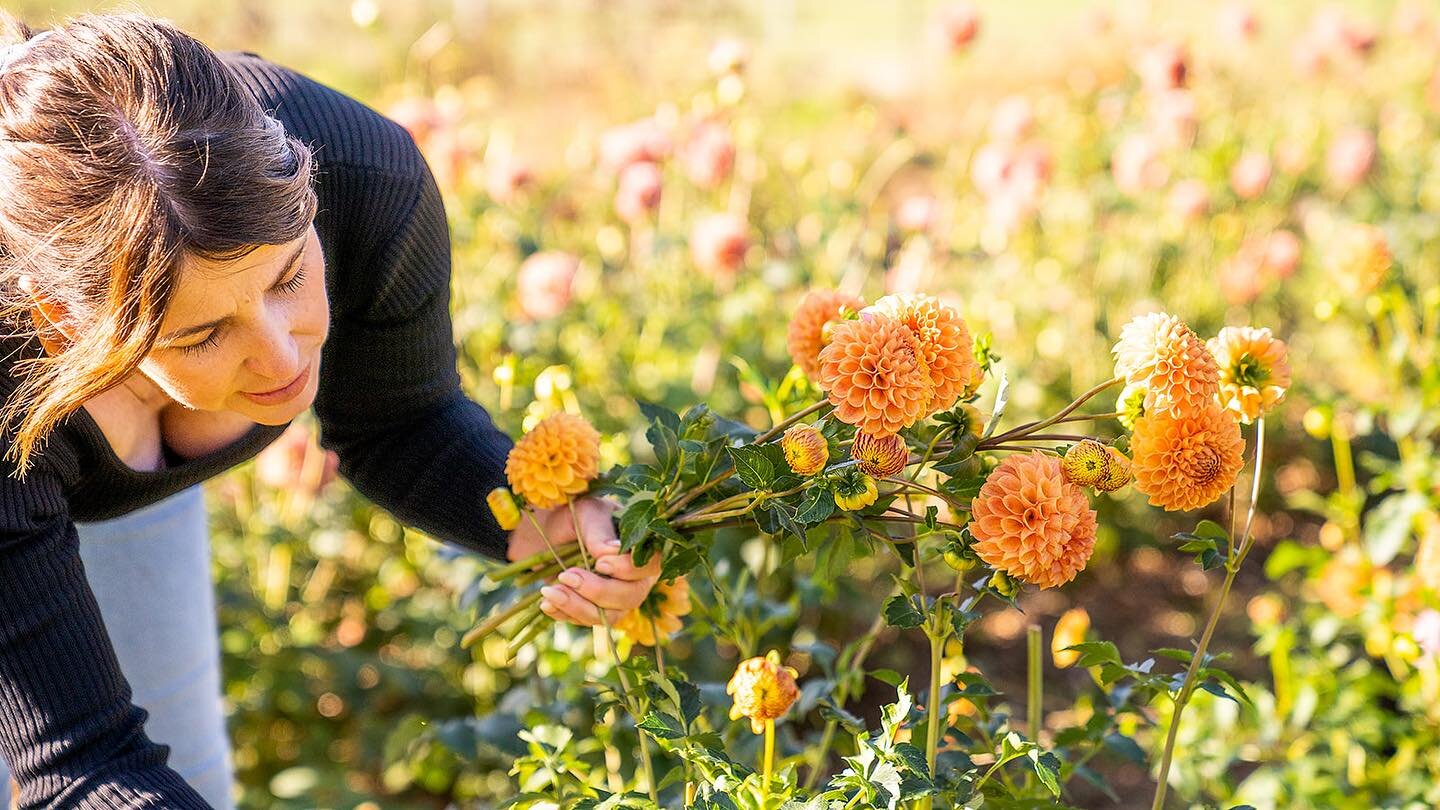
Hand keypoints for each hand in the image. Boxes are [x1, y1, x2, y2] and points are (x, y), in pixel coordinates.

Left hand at [504, 496, 660, 626]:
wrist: (548, 531)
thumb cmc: (574, 516)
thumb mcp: (586, 513)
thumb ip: (599, 531)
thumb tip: (611, 551)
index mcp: (642, 548)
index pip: (649, 567)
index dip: (627, 570)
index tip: (599, 562)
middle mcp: (636, 577)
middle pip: (632, 596)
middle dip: (599, 591)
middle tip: (566, 576)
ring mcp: (616, 598)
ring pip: (609, 617)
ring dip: (578, 607)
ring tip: (549, 591)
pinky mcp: (594, 610)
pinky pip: (585, 621)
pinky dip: (564, 614)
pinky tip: (546, 602)